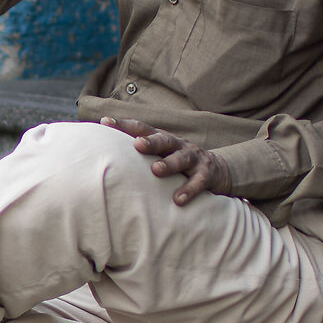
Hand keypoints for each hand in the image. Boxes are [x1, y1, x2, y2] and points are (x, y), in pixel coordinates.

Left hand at [101, 116, 230, 206]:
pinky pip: (198, 182)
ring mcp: (194, 158)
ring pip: (182, 158)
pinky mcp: (207, 174)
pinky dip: (189, 190)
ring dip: (169, 164)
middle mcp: (178, 145)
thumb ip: (139, 155)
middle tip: (136, 144)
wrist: (218, 170)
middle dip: (150, 141)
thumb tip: (104, 156)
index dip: (124, 125)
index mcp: (163, 139)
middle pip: (164, 140)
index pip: (142, 129)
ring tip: (156, 170)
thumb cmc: (179, 163)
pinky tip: (178, 200)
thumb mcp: (161, 154)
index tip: (105, 122)